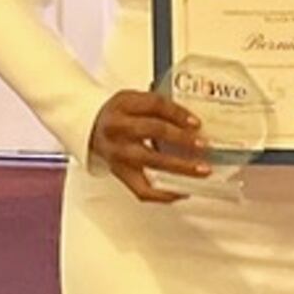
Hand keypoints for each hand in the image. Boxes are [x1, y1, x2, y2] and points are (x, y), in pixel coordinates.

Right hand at [89, 90, 210, 202]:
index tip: (196, 123)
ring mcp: (118, 153)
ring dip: (179, 167)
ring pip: (150, 161)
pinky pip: (142, 189)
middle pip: (153, 130)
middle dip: (181, 138)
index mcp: (124, 104)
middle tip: (202, 145)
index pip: (155, 105)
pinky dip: (163, 194)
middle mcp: (119, 128)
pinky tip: (181, 190)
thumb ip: (158, 107)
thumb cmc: (119, 112)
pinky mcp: (120, 173)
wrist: (91, 127)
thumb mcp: (134, 98)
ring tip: (199, 170)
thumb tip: (192, 122)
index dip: (178, 113)